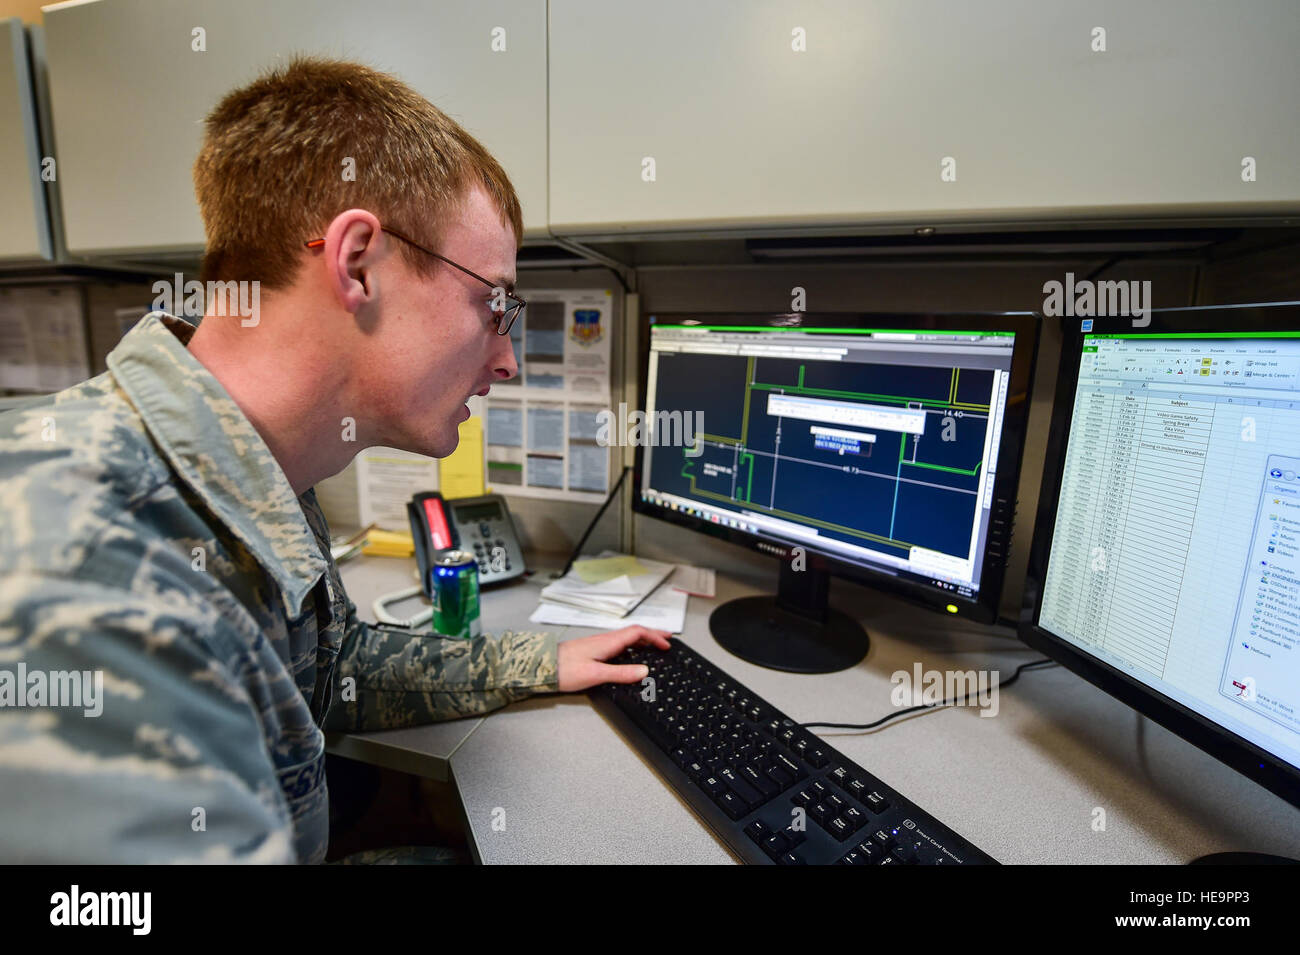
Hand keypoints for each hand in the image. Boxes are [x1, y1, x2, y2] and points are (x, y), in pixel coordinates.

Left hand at [556, 626, 672, 692]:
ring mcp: (598, 645)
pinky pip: (618, 645)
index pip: (638, 633)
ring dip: (642, 640)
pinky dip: (631, 647)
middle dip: (652, 635)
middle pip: (634, 633)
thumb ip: (621, 673)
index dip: (655, 637)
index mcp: (608, 642)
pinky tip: (630, 656)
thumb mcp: (595, 674)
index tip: (667, 644)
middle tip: (667, 640)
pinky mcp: (592, 651)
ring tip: (653, 647)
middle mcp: (605, 640)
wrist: (541, 666)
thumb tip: (644, 671)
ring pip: (626, 638)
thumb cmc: (564, 669)